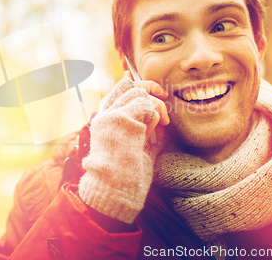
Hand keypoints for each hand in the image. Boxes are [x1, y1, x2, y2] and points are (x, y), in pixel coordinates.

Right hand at [78, 75, 168, 223]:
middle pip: (130, 85)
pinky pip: (145, 105)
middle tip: (165, 105)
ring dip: (156, 108)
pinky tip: (154, 133)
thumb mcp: (138, 144)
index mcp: (106, 118)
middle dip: (151, 91)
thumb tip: (158, 109)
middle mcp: (105, 114)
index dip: (136, 83)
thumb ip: (145, 125)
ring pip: (139, 93)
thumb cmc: (128, 173)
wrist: (115, 189)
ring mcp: (112, 115)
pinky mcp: (121, 119)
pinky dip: (155, 117)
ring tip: (161, 127)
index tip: (157, 90)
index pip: (119, 89)